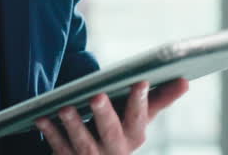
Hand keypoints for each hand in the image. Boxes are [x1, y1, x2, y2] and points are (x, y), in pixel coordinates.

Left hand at [36, 79, 188, 154]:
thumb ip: (160, 97)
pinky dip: (50, 133)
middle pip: (110, 132)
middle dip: (104, 114)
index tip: (140, 81)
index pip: (140, 117)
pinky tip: (42, 117)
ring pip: (83, 143)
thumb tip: (186, 80)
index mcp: (134, 136)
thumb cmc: (120, 127)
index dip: (140, 101)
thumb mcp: (139, 115)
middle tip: (96, 96)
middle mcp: (115, 150)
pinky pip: (59, 147)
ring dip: (73, 125)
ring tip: (65, 108)